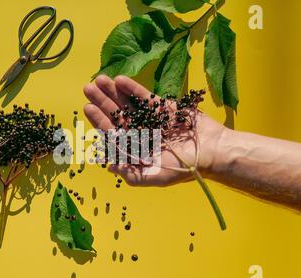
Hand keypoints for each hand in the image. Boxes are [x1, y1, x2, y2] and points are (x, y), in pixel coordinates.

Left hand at [83, 75, 225, 186]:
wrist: (212, 151)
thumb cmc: (184, 167)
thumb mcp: (156, 176)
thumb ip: (132, 174)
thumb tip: (109, 167)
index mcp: (135, 149)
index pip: (112, 133)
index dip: (100, 121)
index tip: (88, 108)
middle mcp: (139, 133)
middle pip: (116, 115)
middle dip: (102, 102)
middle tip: (87, 87)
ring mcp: (150, 119)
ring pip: (128, 104)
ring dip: (113, 92)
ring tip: (100, 79)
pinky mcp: (163, 107)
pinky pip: (145, 97)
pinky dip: (133, 88)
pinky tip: (120, 80)